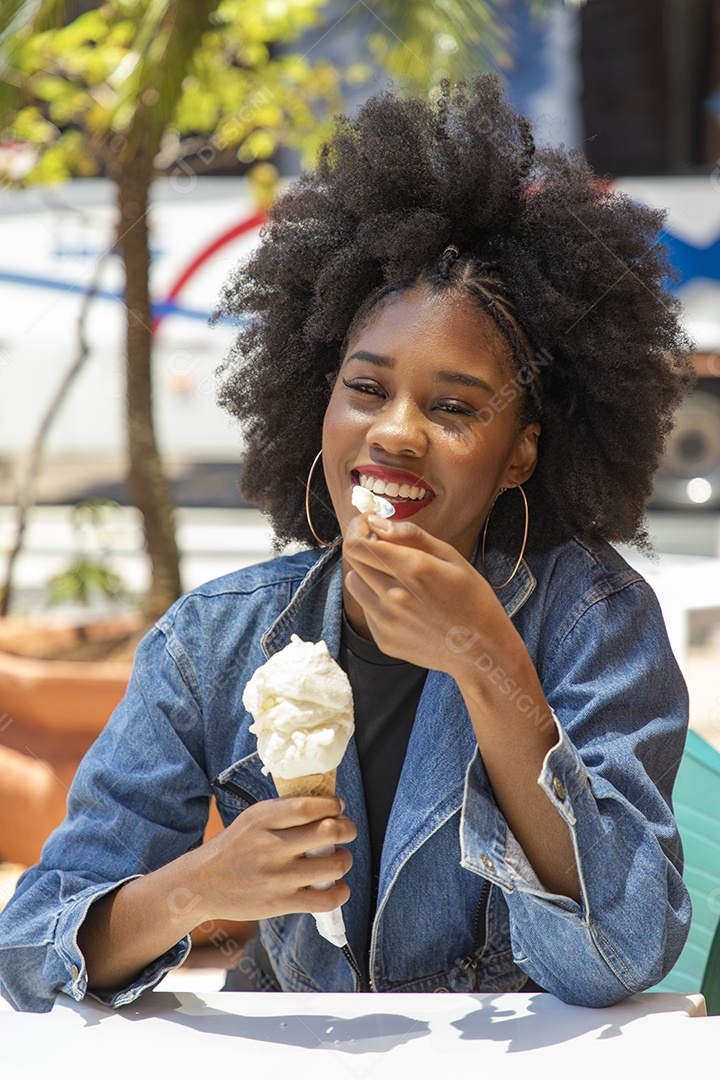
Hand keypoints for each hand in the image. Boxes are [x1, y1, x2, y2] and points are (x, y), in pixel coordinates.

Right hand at [189, 796, 355, 923]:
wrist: (201, 883)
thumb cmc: (234, 847)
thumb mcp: (252, 818)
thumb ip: (285, 811)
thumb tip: (328, 805)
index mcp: (263, 819)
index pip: (310, 806)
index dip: (333, 805)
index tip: (339, 807)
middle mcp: (271, 845)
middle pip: (329, 832)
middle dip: (348, 829)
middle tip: (346, 830)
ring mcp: (276, 876)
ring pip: (334, 865)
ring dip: (346, 859)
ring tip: (340, 858)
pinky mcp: (279, 903)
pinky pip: (325, 899)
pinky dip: (340, 892)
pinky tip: (337, 886)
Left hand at [342, 513, 503, 676]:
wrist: (483, 651)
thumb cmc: (473, 599)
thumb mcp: (451, 557)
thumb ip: (411, 535)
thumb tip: (376, 522)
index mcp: (413, 569)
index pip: (358, 544)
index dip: (358, 528)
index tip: (369, 525)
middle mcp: (394, 596)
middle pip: (353, 560)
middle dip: (364, 546)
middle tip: (384, 546)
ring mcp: (387, 621)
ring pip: (355, 583)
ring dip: (367, 572)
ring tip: (395, 576)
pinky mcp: (384, 640)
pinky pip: (367, 608)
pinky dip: (377, 599)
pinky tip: (405, 604)